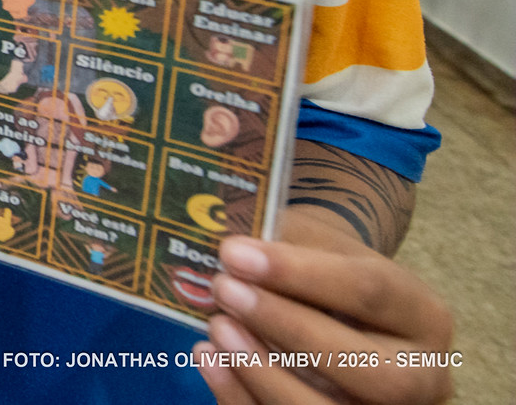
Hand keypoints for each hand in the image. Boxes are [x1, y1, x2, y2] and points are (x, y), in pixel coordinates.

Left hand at [195, 209, 454, 404]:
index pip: (370, 292)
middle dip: (288, 329)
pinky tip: (209, 359)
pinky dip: (242, 398)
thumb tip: (230, 253)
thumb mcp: (320, 244)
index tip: (233, 253)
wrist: (337, 306)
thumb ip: (285, 244)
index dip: (298, 273)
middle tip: (224, 290)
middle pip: (366, 367)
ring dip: (263, 372)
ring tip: (216, 327)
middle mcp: (422, 376)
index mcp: (424, 315)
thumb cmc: (324, 269)